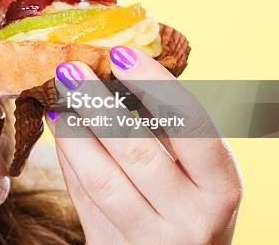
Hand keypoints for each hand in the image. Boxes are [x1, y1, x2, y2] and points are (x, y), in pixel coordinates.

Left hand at [46, 47, 242, 243]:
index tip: (121, 53)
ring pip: (100, 179)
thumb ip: (171, 128)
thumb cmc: (193, 201)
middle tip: (71, 69)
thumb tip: (120, 66)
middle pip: (136, 152)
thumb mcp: (202, 171)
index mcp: (221, 188)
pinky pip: (82, 197)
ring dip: (73, 132)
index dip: (154, 85)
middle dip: (98, 104)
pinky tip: (59, 127)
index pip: (191, 127)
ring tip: (57, 98)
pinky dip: (67, 157)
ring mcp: (149, 240)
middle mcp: (190, 219)